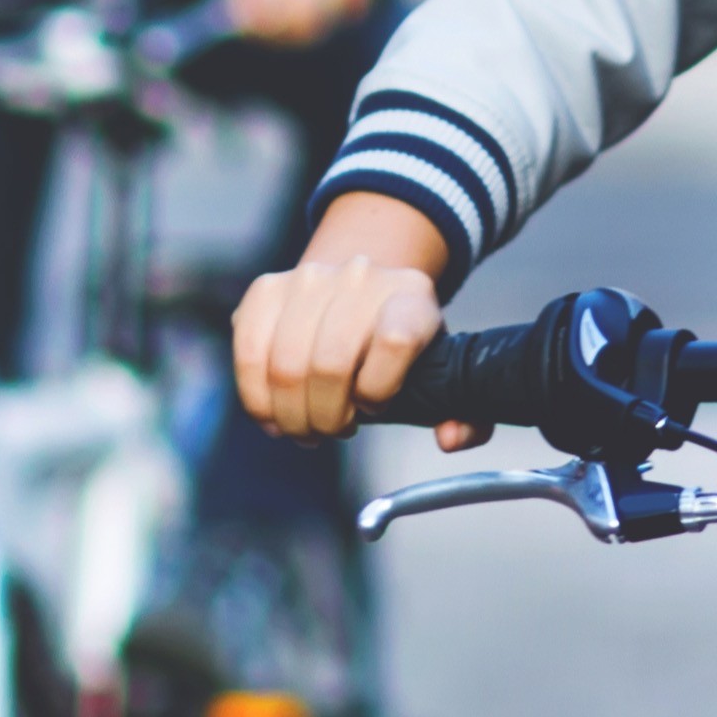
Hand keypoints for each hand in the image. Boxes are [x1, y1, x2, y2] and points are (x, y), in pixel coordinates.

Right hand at [235, 192, 472, 446]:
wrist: (359, 290)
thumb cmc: (403, 350)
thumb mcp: (444, 374)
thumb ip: (468, 416)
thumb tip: (449, 438)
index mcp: (413, 297)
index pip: (394, 340)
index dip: (379, 390)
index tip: (374, 408)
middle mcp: (360, 278)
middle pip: (330, 363)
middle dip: (326, 419)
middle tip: (329, 432)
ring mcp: (310, 278)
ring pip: (285, 365)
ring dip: (291, 415)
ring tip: (304, 427)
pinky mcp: (266, 288)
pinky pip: (248, 353)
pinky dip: (257, 398)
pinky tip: (273, 416)